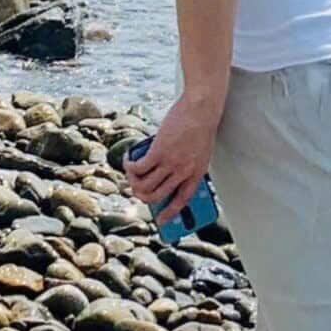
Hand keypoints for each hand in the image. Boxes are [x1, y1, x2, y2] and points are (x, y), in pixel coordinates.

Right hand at [125, 92, 221, 218]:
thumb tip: (166, 174)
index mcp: (196, 175)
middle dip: (141, 195)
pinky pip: (138, 167)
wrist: (201, 109)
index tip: (162, 221)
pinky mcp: (158, 151)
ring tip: (130, 171)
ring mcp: (170, 163)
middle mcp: (183, 173)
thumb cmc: (201, 127)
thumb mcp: (201, 152)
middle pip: (156, 196)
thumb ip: (188, 166)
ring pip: (144, 184)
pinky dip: (130, 165)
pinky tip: (128, 158)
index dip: (170, 214)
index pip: (182, 201)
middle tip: (136, 187)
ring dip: (132, 181)